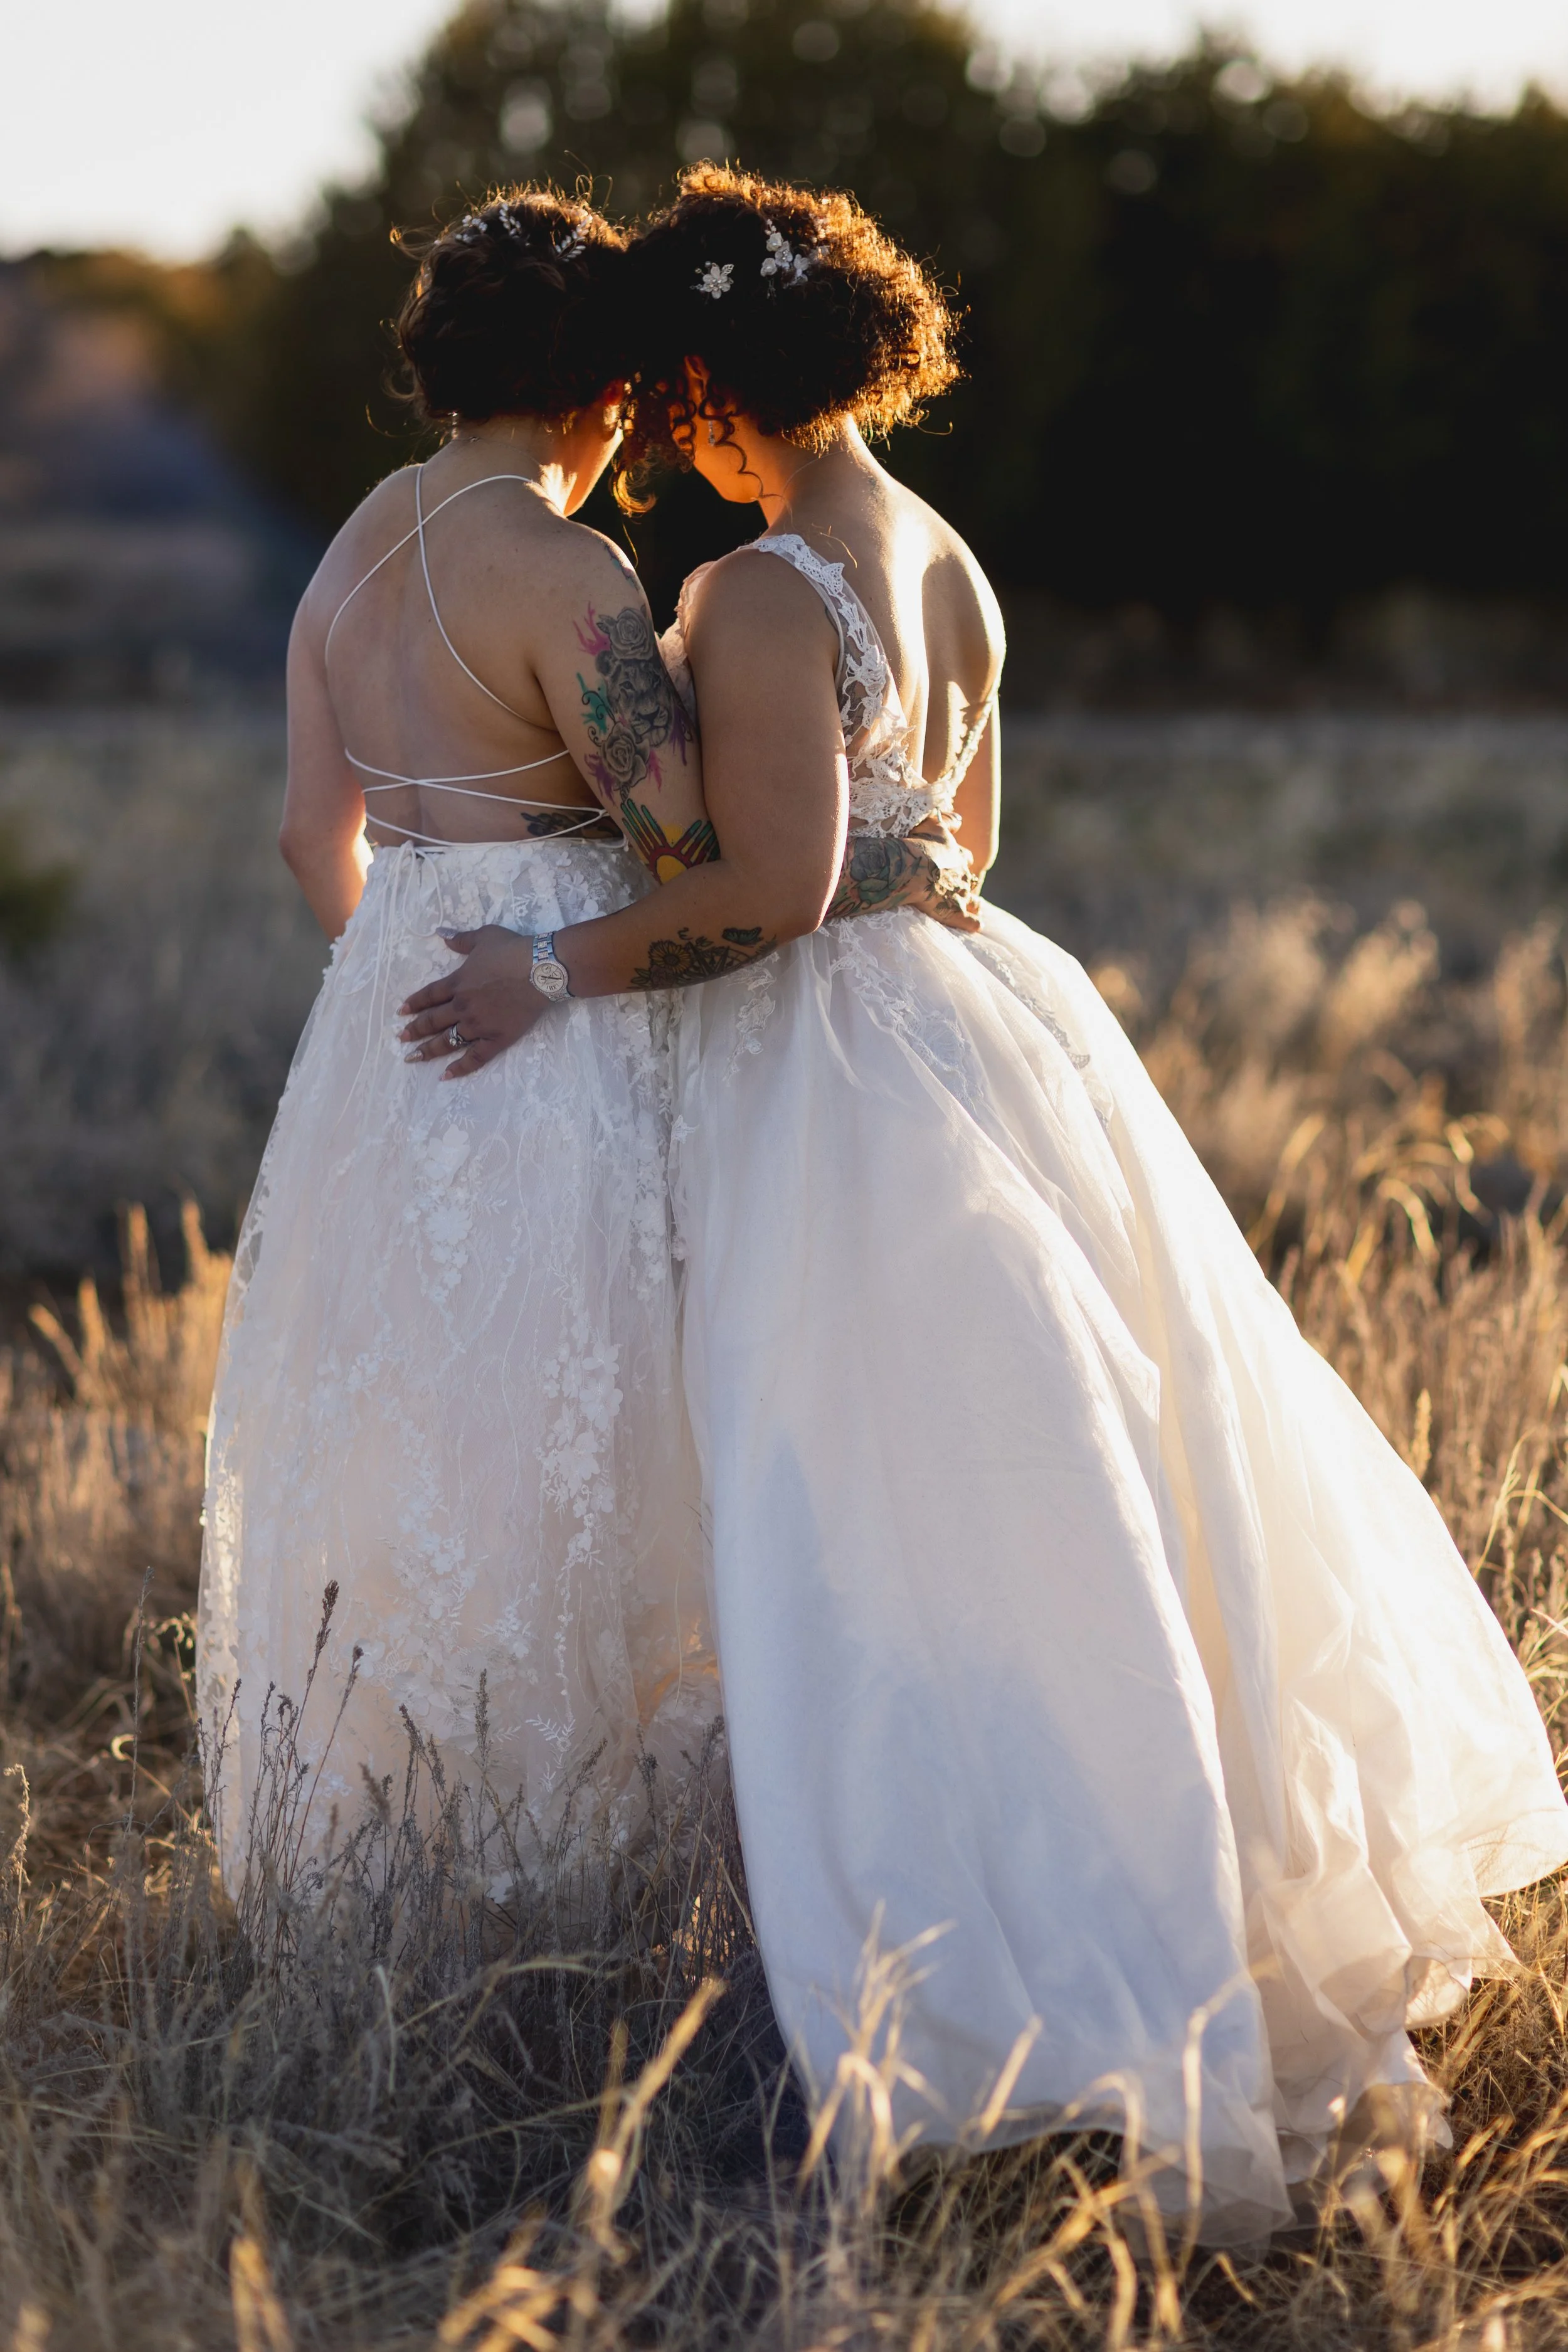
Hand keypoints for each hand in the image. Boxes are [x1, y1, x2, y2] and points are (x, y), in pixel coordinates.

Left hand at [397, 927, 552, 1077]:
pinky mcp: (497, 1039)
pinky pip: (475, 1058)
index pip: (429, 995)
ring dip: (428, 1050)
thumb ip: (461, 939)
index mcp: (457, 983)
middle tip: (401, 1038)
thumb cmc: (513, 950)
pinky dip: (460, 1068)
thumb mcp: (484, 936)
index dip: (414, 1004)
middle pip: (432, 1021)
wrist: (541, 970)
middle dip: (414, 1030)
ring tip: (413, 1058)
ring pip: (447, 1042)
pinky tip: (445, 1075)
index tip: (401, 1012)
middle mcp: (462, 1007)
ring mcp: (478, 1025)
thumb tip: (441, 933)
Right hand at [908, 823, 981, 931]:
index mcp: (958, 855)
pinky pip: (971, 921)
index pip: (965, 858)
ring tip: (976, 906)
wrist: (912, 868)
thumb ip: (948, 821)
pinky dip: (974, 923)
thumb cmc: (918, 845)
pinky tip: (977, 925)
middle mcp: (963, 875)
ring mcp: (961, 895)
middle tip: (961, 887)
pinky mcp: (957, 913)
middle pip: (969, 880)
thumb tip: (959, 819)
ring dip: (974, 903)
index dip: (960, 861)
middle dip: (965, 883)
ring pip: (973, 900)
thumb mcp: (933, 825)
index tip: (955, 862)